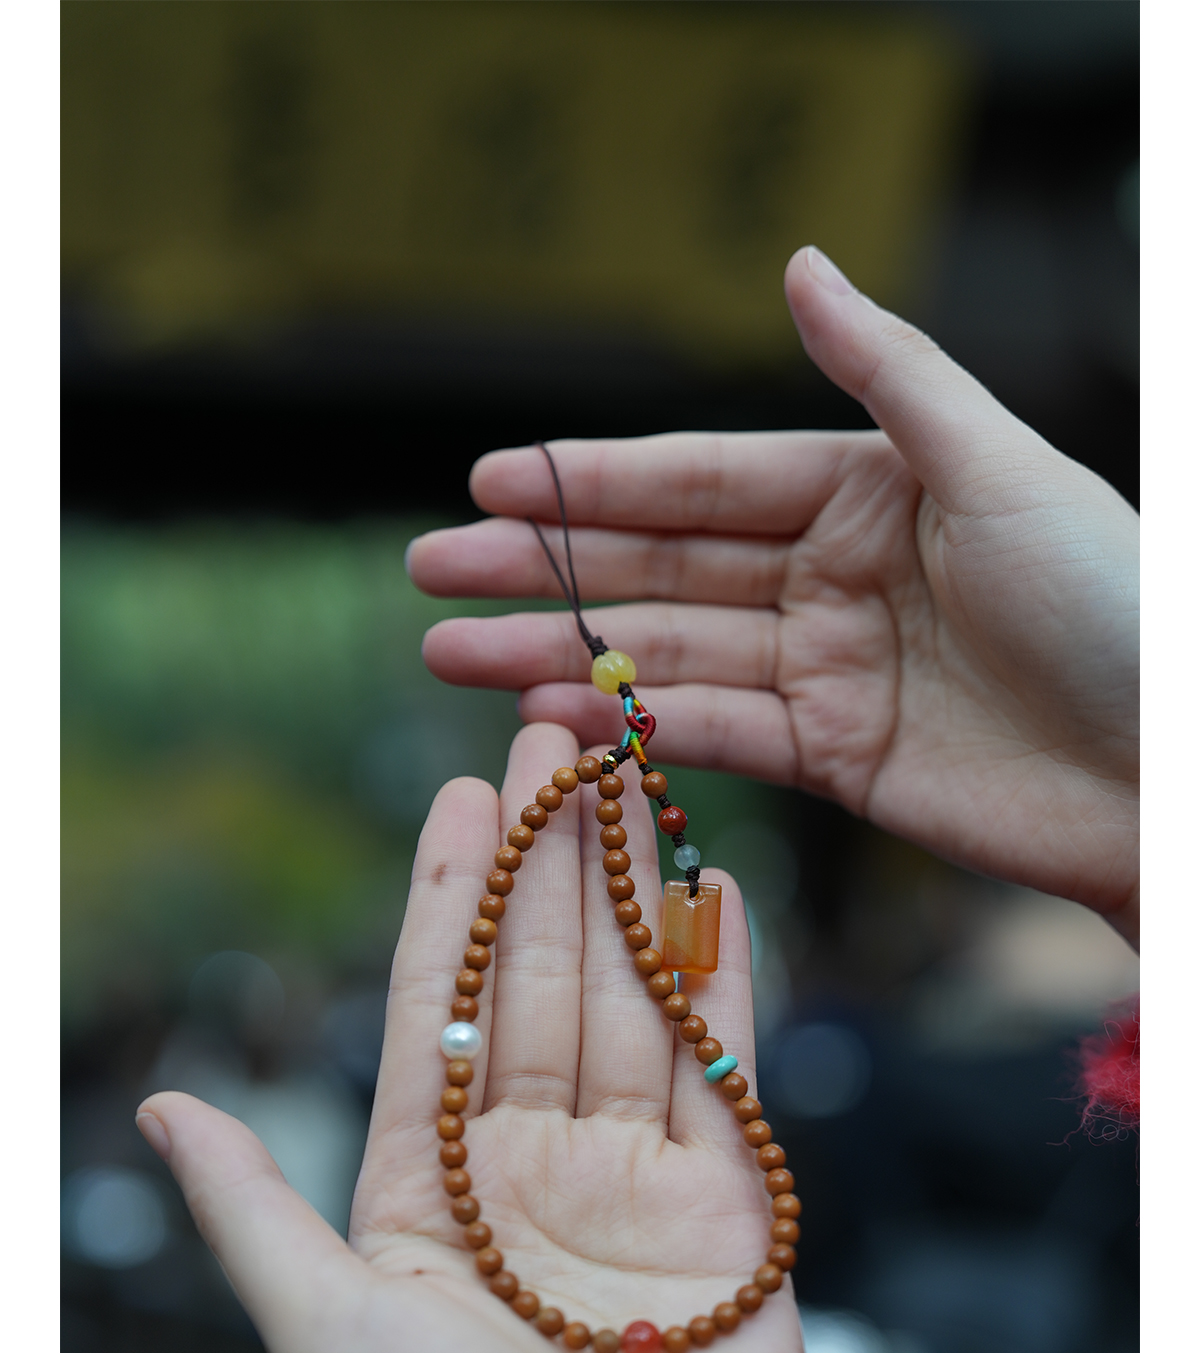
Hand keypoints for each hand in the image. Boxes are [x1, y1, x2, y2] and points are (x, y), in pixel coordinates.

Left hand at [136, 723, 815, 1352]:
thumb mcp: (327, 1333)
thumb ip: (252, 1209)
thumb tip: (163, 1105)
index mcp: (429, 1186)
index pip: (441, 1005)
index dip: (452, 893)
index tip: (465, 794)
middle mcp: (530, 1167)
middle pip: (542, 979)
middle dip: (548, 856)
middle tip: (559, 738)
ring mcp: (633, 1178)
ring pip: (631, 999)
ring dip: (631, 888)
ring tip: (634, 780)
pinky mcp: (729, 1203)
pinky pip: (722, 1063)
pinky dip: (724, 974)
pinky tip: (713, 890)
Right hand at [409, 247, 1139, 946]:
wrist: (1171, 778)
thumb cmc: (1115, 603)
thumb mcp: (999, 467)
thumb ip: (886, 376)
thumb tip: (797, 264)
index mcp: (868, 490)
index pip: (703, 480)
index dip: (593, 482)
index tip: (490, 481)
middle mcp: (835, 575)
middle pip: (663, 569)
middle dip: (544, 570)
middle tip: (432, 571)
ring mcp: (829, 671)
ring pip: (669, 657)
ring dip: (561, 658)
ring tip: (454, 654)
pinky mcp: (836, 758)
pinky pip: (716, 736)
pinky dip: (636, 729)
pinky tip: (556, 721)